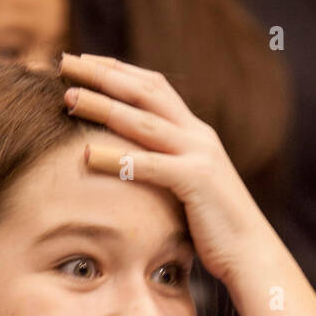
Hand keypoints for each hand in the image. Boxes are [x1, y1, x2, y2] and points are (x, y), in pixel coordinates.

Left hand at [59, 53, 274, 287]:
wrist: (251, 254)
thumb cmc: (214, 228)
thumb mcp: (187, 187)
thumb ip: (164, 167)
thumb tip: (130, 164)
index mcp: (195, 132)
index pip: (153, 85)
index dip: (116, 69)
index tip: (81, 61)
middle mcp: (198, 135)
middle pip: (145, 90)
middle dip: (102, 73)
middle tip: (64, 62)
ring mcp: (200, 155)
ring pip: (143, 121)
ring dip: (102, 106)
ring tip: (67, 98)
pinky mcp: (197, 181)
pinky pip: (150, 165)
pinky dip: (116, 157)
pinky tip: (86, 154)